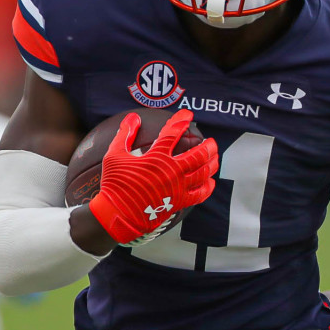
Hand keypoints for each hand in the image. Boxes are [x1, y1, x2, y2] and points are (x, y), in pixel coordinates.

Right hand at [88, 110, 218, 244]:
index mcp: (157, 158)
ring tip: (215, 156)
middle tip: (211, 141)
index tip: (188, 114)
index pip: (173, 133)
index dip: (181, 120)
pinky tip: (209, 181)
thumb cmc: (115, 185)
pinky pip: (200, 194)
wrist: (118, 215)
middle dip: (209, 146)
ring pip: (203, 172)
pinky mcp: (179, 202)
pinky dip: (208, 186)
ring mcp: (178, 187)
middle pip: (199, 154)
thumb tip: (132, 117)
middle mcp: (172, 171)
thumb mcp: (114, 156)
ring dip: (212, 163)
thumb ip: (124, 135)